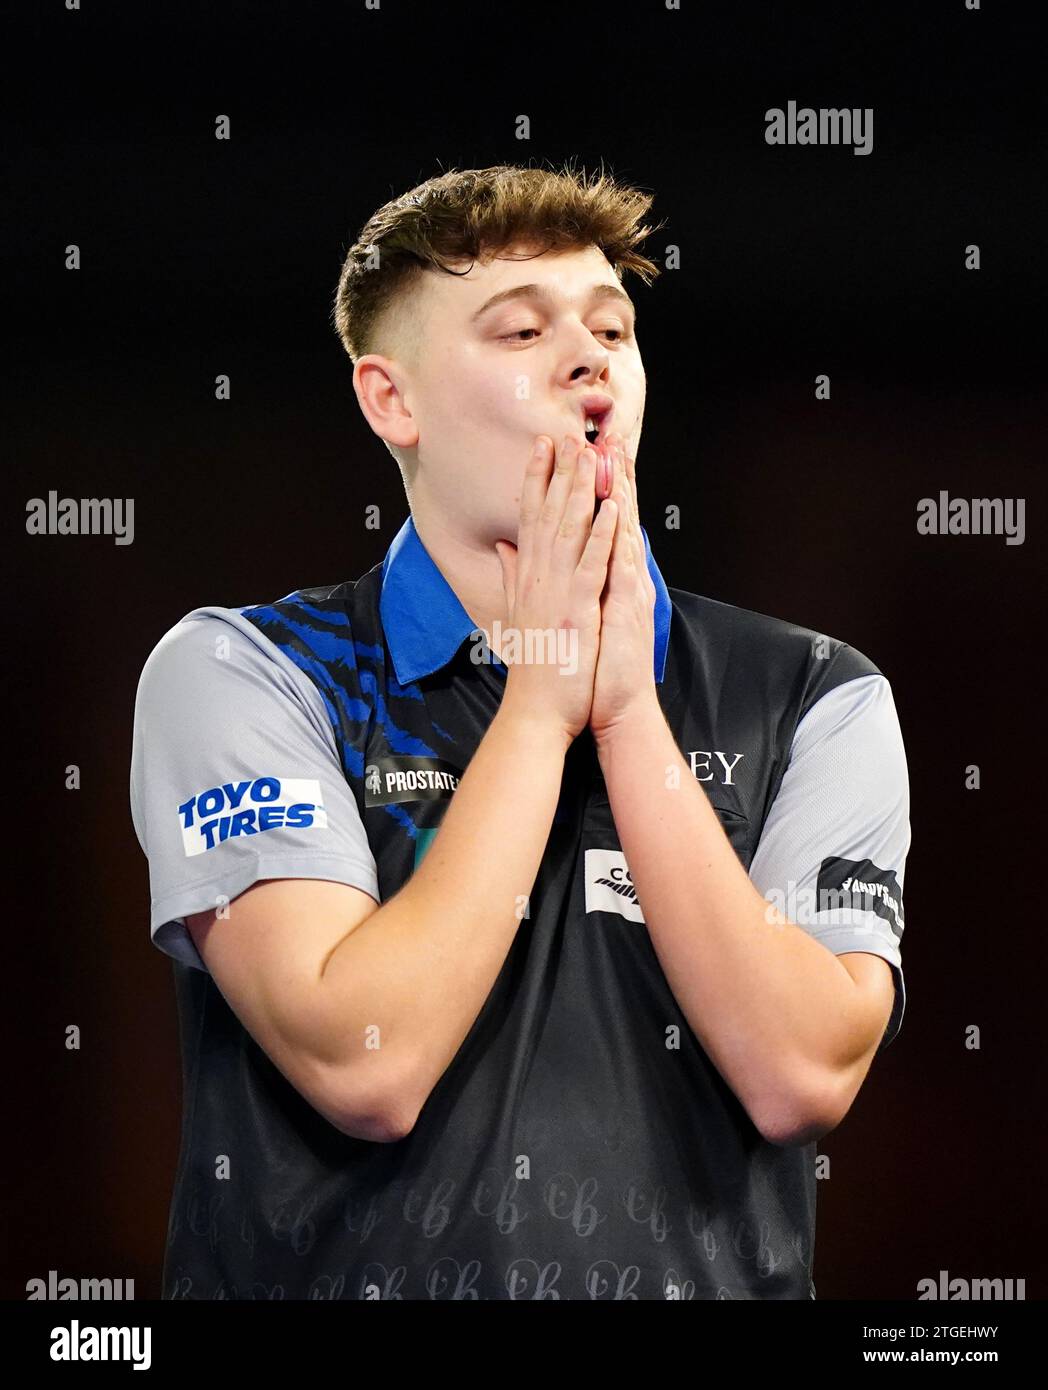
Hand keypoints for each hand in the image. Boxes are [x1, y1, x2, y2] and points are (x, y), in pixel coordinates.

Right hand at [494, 433, 617, 745]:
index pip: (531, 516)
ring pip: (571, 530)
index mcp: (528, 576)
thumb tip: (505, 546)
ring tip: (591, 455)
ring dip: (582, 490)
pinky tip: (611, 508)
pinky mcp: (579, 608)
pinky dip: (602, 535)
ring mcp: (559, 590)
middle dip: (560, 470)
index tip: (541, 445)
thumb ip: (512, 575)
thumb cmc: (534, 666)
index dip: (536, 477)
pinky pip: (592, 564)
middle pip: (550, 512)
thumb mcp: (519, 611)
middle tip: (568, 431)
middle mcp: (539, 576)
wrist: (535, 709)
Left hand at [589, 434, 658, 745]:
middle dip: (607, 478)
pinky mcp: (626, 609)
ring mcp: (626, 591)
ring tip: (612, 454)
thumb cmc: (592, 671)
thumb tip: (544, 560)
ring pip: (623, 532)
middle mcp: (619, 580)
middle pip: (614, 520)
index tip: (579, 457)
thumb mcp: (573, 621)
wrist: (616, 710)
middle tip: (601, 436)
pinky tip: (616, 509)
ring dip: (618, 492)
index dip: (589, 492)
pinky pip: (621, 567)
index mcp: (603, 581)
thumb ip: (562, 586)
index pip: (596, 528)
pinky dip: (618, 536)